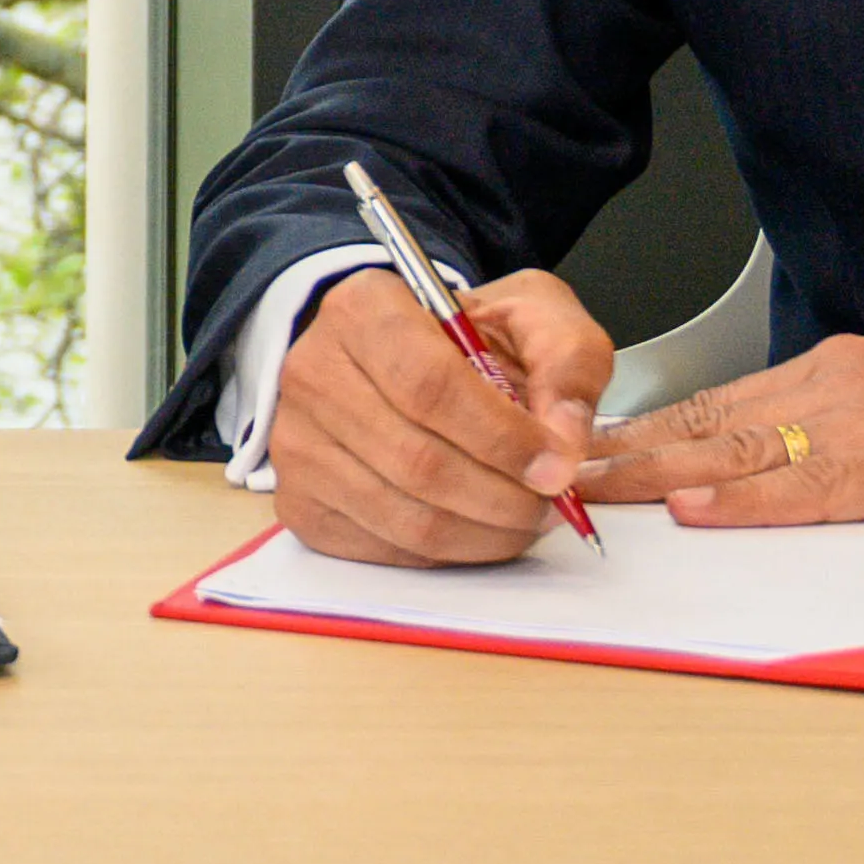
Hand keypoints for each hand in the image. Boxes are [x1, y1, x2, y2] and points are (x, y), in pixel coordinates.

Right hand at [264, 261, 617, 567]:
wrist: (395, 356)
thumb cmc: (462, 336)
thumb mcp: (529, 313)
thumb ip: (567, 359)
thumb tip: (565, 439)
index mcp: (364, 308)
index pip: (430, 385)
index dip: (503, 437)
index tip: (557, 467)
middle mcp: (313, 372)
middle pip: (417, 461)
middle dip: (503, 497)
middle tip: (552, 504)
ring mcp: (296, 442)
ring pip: (403, 516)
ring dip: (484, 534)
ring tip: (526, 518)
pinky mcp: (300, 501)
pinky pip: (385, 549)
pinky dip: (448, 554)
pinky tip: (479, 528)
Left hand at [595, 324, 863, 528]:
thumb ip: (854, 424)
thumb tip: (789, 455)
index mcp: (847, 373)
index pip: (724, 402)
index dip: (650, 427)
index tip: (586, 443)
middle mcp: (844, 387)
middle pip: (711, 420)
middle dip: (627, 445)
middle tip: (552, 462)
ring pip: (742, 449)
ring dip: (660, 471)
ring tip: (590, 486)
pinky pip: (811, 487)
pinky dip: (748, 499)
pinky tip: (701, 507)